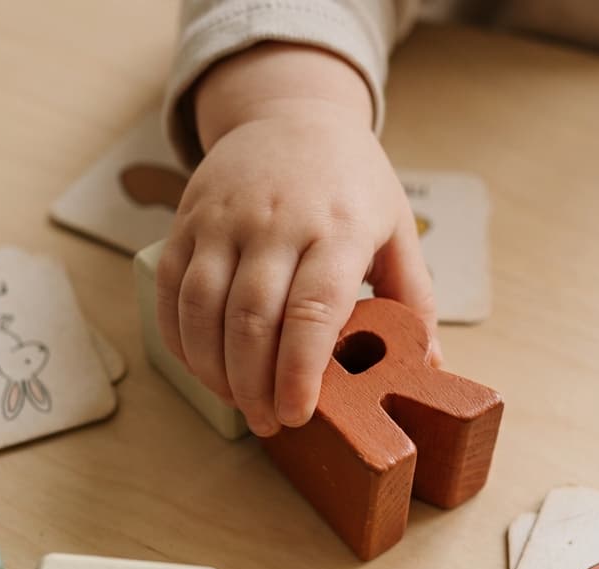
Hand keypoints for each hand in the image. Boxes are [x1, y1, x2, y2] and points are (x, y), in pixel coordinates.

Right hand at [156, 44, 437, 436]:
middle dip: (256, 386)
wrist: (292, 114)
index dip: (299, 371)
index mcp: (340, 229)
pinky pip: (170, 292)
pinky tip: (204, 369)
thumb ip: (414, 298)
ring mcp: (225, 219)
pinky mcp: (188, 221)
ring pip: (202, 310)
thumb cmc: (352, 183)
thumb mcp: (398, 229)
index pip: (312, 310)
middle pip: (251, 319)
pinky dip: (180, 341)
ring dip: (214, 371)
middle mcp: (277, 222)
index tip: (299, 414)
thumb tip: (427, 365)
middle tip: (271, 424)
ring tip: (240, 403)